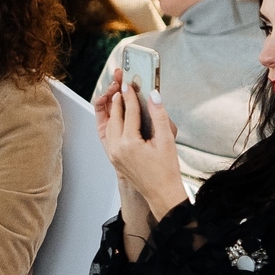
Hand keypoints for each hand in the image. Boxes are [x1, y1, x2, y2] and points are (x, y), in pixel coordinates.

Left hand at [101, 81, 184, 221]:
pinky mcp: (112, 156)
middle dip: (117, 97)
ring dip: (112, 108)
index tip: (129, 82)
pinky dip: (110, 121)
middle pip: (114, 115)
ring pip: (108, 124)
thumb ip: (160, 116)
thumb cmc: (167, 170)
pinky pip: (107, 134)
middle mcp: (116, 148)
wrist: (161, 192)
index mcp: (130, 143)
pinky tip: (115, 114)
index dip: (130, 95)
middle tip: (120, 82)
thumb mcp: (167, 141)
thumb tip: (154, 96)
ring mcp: (112, 153)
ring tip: (117, 95)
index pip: (129, 112)